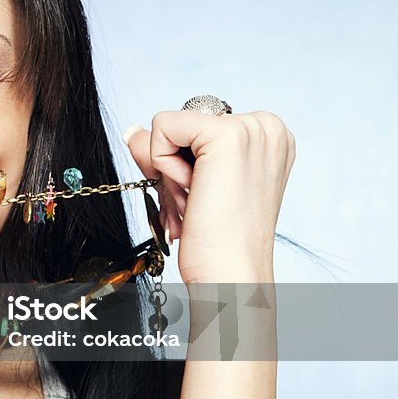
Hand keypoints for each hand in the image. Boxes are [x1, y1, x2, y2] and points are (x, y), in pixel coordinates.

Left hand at [125, 110, 294, 282]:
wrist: (230, 274)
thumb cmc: (218, 241)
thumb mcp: (192, 183)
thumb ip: (166, 149)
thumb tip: (132, 131)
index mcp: (266, 137)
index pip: (194, 127)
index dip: (183, 163)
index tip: (202, 196)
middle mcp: (266, 126)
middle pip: (182, 124)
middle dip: (173, 167)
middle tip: (195, 204)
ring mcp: (252, 128)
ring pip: (170, 127)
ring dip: (168, 172)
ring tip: (194, 203)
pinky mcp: (227, 135)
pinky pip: (162, 127)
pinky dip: (161, 164)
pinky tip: (189, 193)